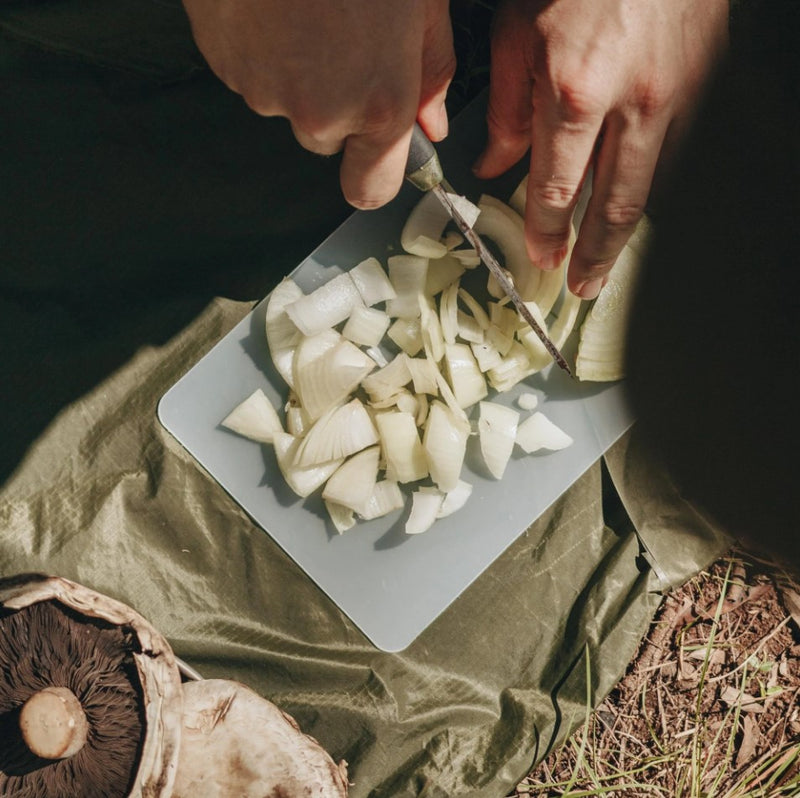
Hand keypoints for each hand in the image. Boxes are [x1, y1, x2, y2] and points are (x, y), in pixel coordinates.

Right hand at [182, 0, 454, 208]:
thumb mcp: (421, 1)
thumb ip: (431, 71)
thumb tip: (432, 124)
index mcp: (379, 104)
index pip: (371, 190)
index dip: (374, 172)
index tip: (377, 155)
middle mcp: (319, 113)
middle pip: (327, 141)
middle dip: (337, 106)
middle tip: (345, 39)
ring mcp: (264, 92)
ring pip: (287, 105)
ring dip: (298, 74)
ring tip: (307, 10)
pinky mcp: (224, 65)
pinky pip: (250, 75)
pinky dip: (263, 50)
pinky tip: (276, 6)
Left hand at [474, 0, 727, 297]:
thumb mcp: (516, 31)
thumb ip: (505, 108)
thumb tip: (493, 164)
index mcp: (574, 91)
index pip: (554, 191)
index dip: (545, 232)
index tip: (540, 256)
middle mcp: (630, 103)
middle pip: (612, 208)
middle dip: (594, 257)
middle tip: (582, 287)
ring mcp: (673, 96)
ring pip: (648, 188)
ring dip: (624, 234)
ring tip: (606, 262)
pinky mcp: (700, 84)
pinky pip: (672, 154)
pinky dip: (648, 189)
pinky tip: (632, 206)